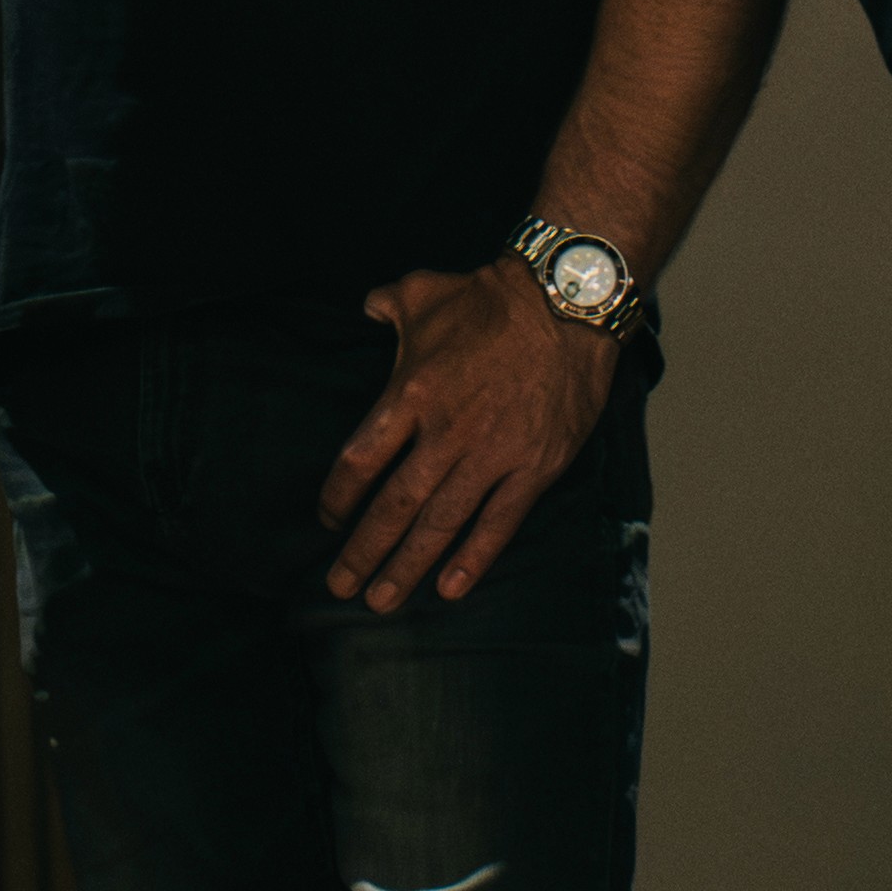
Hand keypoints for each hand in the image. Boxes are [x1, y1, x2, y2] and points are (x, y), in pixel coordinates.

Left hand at [319, 261, 612, 609]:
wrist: (564, 304)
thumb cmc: (489, 298)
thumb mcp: (424, 292)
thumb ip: (388, 304)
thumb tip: (368, 306)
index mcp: (411, 393)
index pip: (360, 460)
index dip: (339, 496)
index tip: (327, 520)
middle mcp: (446, 433)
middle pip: (394, 505)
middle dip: (364, 551)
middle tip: (339, 586)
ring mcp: (491, 455)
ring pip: (440, 524)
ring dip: (407, 566)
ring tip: (382, 601)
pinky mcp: (533, 468)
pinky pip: (498, 524)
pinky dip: (472, 559)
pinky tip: (448, 589)